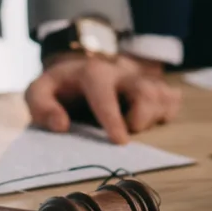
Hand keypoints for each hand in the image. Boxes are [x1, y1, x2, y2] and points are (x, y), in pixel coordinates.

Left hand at [25, 54, 180, 143]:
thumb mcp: (40, 91)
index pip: (105, 94)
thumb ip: (41, 106)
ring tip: (133, 125)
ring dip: (152, 118)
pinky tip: (147, 119)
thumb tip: (60, 126)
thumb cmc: (61, 88)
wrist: (79, 69)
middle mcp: (121, 72)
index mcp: (92, 72)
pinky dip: (164, 112)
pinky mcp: (154, 85)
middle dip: (141, 118)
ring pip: (162, 95)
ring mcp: (140, 78)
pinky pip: (172, 99)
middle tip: (125, 134)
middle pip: (145, 91)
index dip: (113, 118)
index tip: (120, 141)